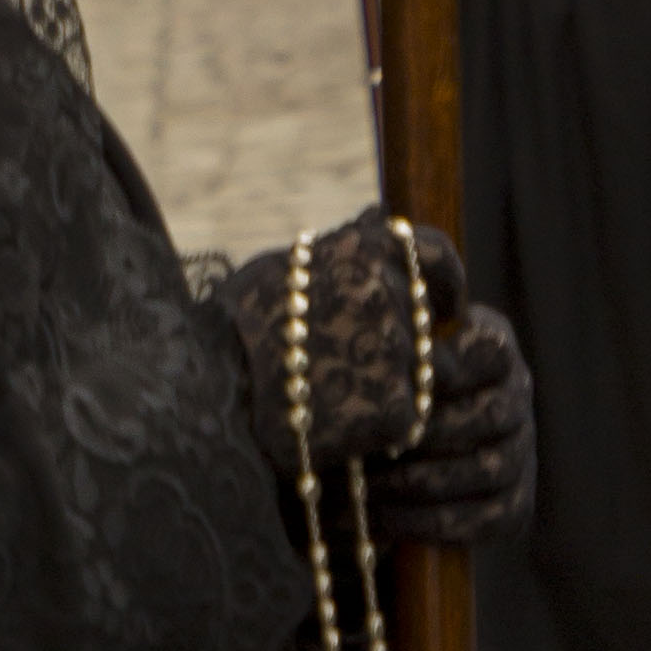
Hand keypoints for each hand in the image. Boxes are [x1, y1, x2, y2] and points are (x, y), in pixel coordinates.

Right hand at [226, 208, 466, 475]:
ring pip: (421, 377)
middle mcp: (389, 294)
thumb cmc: (235, 327)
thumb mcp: (287, 265)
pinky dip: (376, 427)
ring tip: (339, 399)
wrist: (205, 392)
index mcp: (363, 248)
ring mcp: (396, 353)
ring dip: (391, 389)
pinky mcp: (395, 411)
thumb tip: (380, 223)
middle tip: (386, 368)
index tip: (445, 308)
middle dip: (414, 348)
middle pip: (432, 326)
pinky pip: (402, 420)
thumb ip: (343, 247)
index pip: (437, 259)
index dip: (445, 286)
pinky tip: (335, 426)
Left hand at [366, 302, 535, 551]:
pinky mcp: (515, 505)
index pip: (489, 352)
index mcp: (494, 344)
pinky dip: (426, 524)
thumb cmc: (384, 374)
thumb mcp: (394, 331)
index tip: (392, 383)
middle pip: (486, 417)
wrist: (397, 439)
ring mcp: (522, 452)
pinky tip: (377, 523)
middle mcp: (519, 395)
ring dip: (416, 484)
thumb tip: (413, 291)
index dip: (443, 369)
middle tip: (365, 447)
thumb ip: (403, 307)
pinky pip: (480, 520)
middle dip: (421, 436)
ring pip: (482, 471)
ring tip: (358, 490)